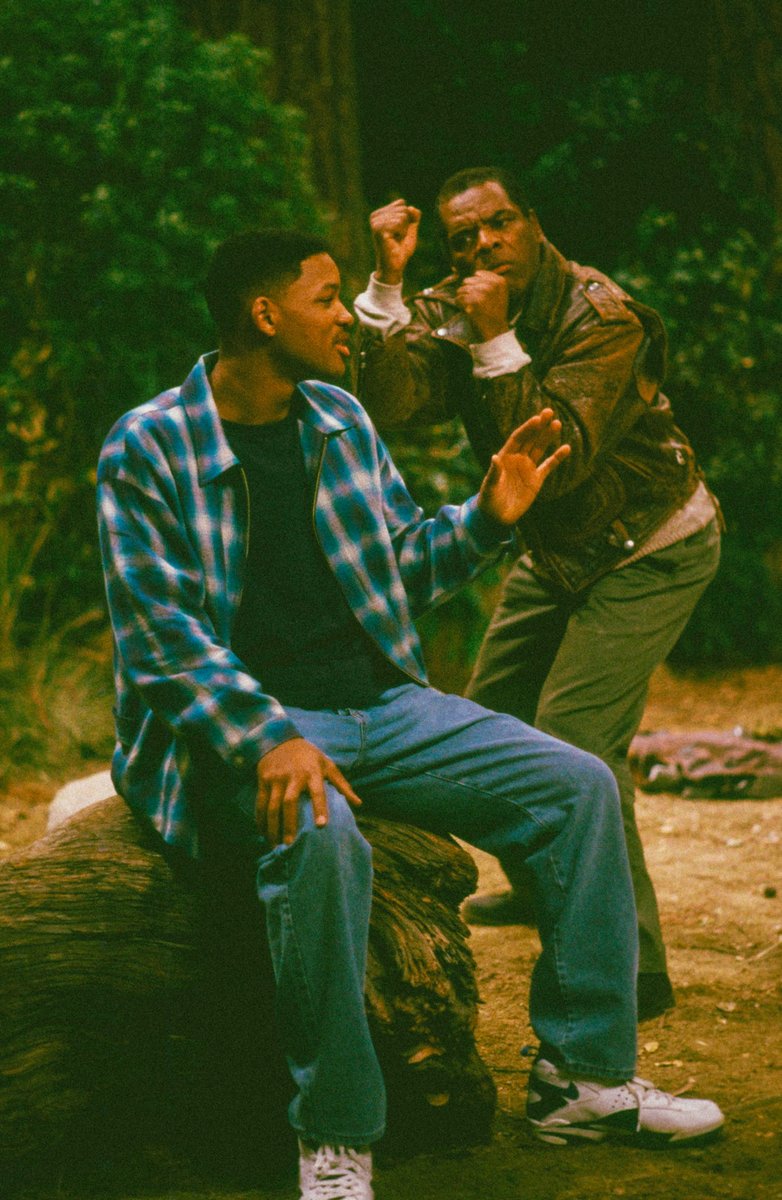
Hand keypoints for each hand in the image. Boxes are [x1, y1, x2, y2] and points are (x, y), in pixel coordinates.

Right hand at [256, 738, 361, 846]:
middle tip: (290, 844)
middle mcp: (293, 776)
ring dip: (272, 827)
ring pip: (272, 806)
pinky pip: (261, 803)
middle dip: (289, 824)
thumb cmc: (309, 756)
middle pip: (289, 803)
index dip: (319, 808)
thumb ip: (342, 785)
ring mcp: (276, 779)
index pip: (317, 792)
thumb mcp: (327, 764)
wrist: (280, 739)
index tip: (321, 825)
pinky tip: (263, 832)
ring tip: (275, 845)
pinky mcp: (264, 781)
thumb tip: (358, 804)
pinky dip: (260, 819)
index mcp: (312, 772)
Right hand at [370, 198, 420, 284]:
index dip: (407, 219)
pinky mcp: (378, 229)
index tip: (399, 231)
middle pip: (402, 209)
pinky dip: (401, 233)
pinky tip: (394, 241)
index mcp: (380, 213)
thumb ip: (414, 216)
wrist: (395, 265)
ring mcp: (375, 222)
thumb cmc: (401, 248)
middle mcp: (375, 216)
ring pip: (402, 216)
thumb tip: (411, 208)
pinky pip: (399, 223)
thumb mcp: (410, 229)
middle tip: (397, 237)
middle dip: (405, 224)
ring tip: (395, 239)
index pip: (401, 204)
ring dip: (404, 230)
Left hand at [455, 270, 509, 341]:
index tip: (481, 296)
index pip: (477, 274)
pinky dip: (460, 306)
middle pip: (468, 281)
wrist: (495, 332)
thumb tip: (475, 272)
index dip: (475, 285)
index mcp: (499, 281)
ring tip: (471, 307)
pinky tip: (468, 311)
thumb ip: (490, 281)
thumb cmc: (494, 313)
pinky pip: (458, 299)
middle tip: (475, 303)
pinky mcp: (474, 301)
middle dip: (467, 291)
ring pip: (461, 289)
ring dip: (463, 299)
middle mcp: (492, 284)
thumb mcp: (499, 294)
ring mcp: (483, 292)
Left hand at [477, 409, 570, 524]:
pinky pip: (548, 465)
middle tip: (549, 412)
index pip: (518, 438)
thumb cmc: (489, 500)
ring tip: (557, 424)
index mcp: (505, 457)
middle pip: (530, 439)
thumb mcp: (489, 487)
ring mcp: (528, 468)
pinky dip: (557, 457)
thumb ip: (494, 473)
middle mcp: (517, 459)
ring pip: (540, 448)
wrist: (497, 517)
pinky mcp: (536, 479)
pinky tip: (566, 448)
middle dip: (539, 426)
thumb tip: (494, 457)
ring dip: (548, 437)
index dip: (527, 428)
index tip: (537, 419)